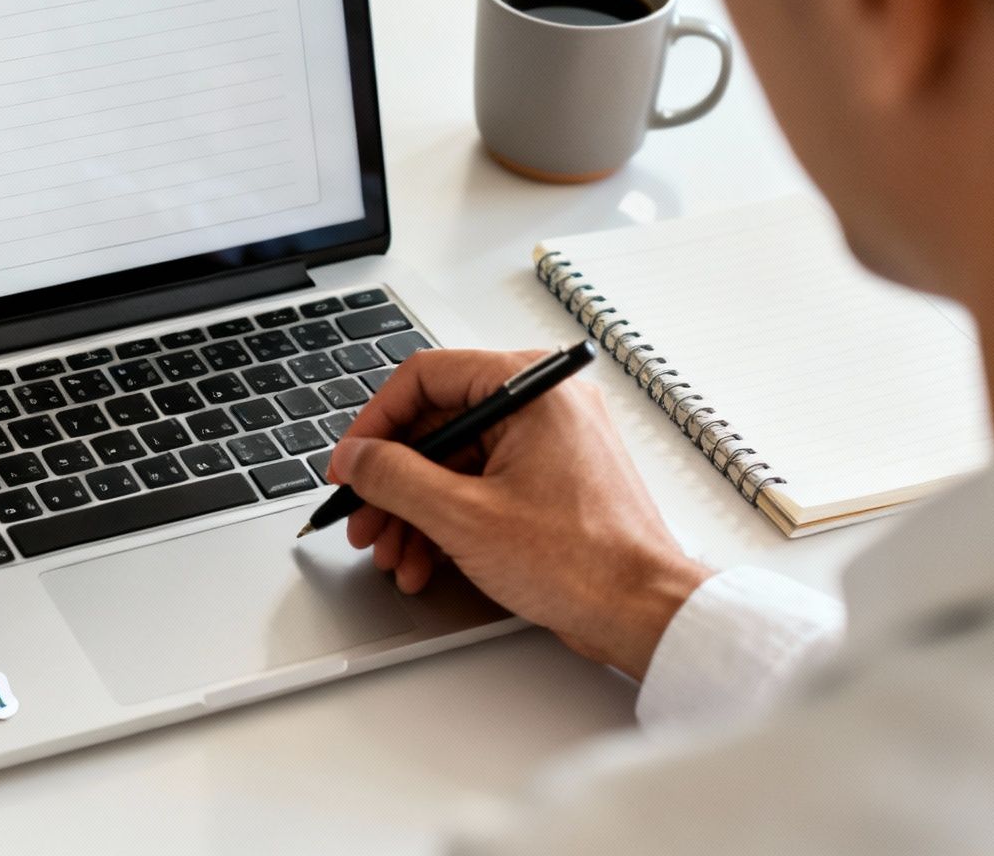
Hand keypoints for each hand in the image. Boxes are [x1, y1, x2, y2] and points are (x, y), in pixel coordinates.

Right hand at [325, 348, 710, 678]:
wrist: (643, 615)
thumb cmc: (585, 564)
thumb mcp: (462, 516)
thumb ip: (394, 477)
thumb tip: (356, 457)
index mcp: (532, 389)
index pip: (425, 378)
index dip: (374, 423)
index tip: (350, 462)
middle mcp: (544, 405)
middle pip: (436, 426)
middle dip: (392, 483)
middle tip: (364, 519)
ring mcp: (550, 443)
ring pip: (454, 462)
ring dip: (413, 511)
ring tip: (394, 553)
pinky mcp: (550, 480)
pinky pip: (481, 485)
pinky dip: (448, 520)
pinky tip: (426, 560)